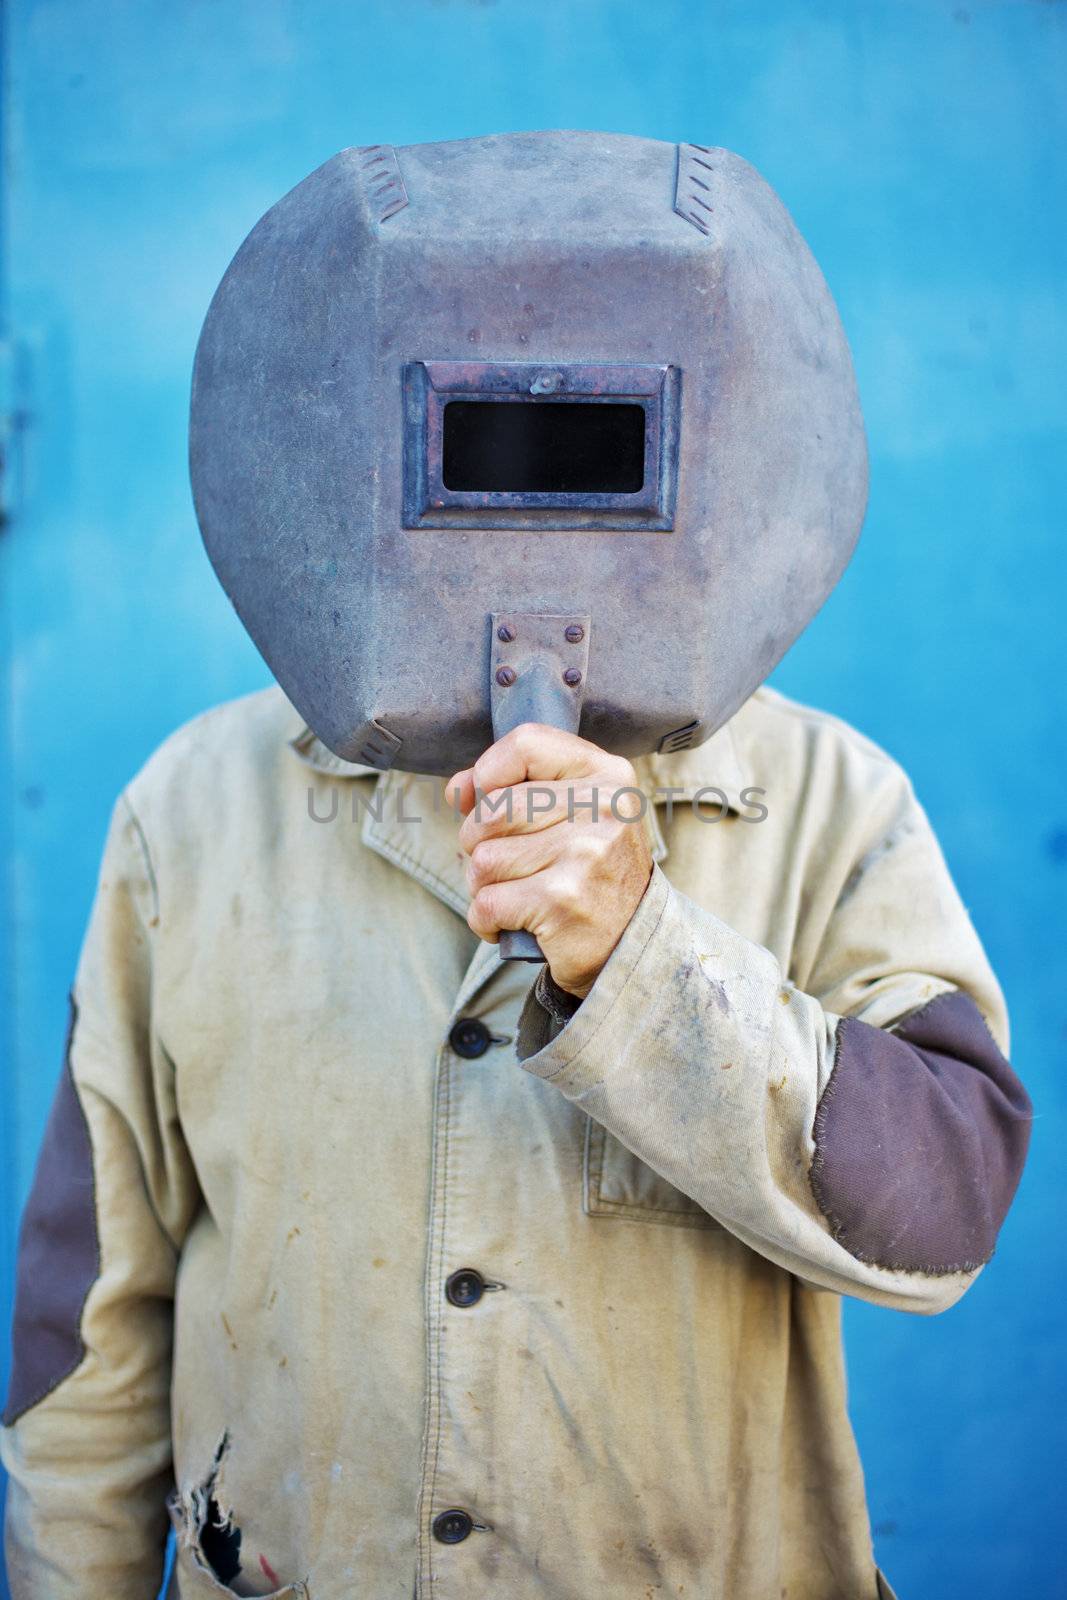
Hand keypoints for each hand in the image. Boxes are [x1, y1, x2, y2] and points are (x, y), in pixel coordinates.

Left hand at [446, 724, 653, 998]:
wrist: (632, 943)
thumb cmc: (592, 872)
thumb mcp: (575, 814)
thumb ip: (516, 788)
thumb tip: (458, 790)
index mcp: (608, 776)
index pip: (526, 743)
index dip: (490, 773)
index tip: (491, 801)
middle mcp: (603, 809)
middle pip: (491, 811)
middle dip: (479, 844)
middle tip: (509, 865)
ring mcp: (585, 855)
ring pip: (482, 860)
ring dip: (484, 886)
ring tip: (519, 894)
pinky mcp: (563, 902)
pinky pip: (486, 904)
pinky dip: (487, 920)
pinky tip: (515, 922)